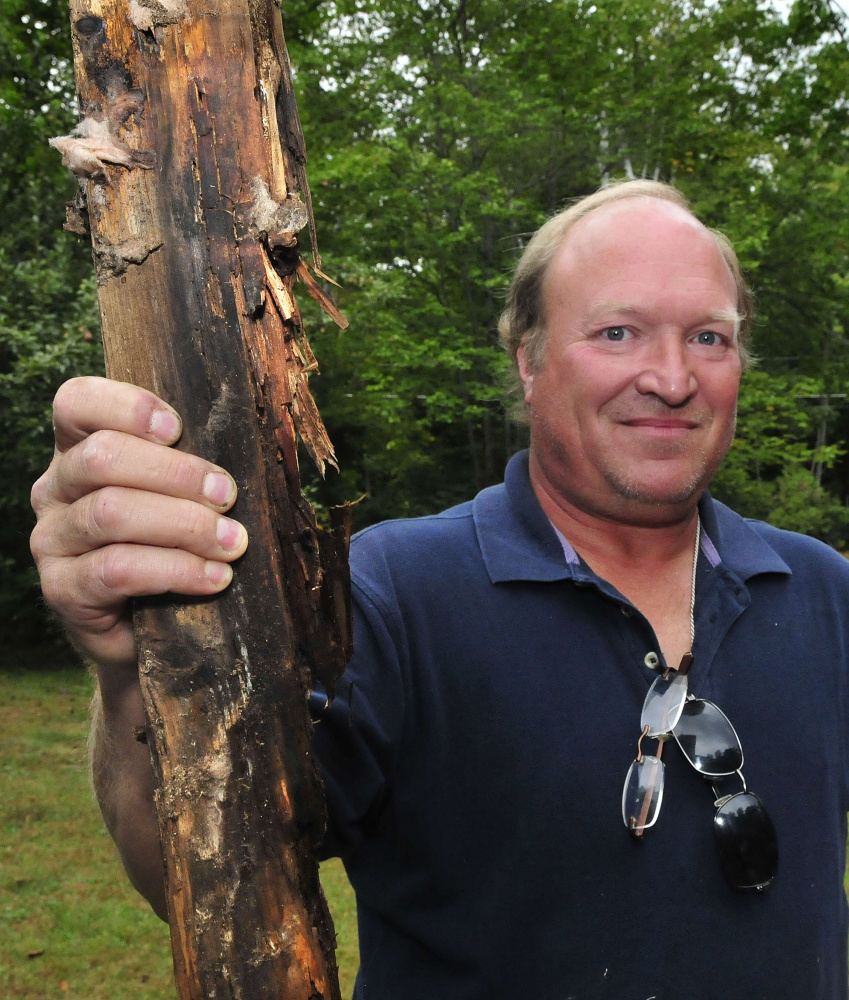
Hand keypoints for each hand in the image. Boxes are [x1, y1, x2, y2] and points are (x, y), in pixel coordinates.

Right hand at [30, 376, 248, 666]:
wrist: (151, 630)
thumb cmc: (173, 545)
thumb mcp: (177, 496)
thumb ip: (188, 466)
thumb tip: (245, 445)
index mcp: (78, 450)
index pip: (77, 402)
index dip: (127, 406)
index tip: (178, 428)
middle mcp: (55, 489)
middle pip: (102, 456)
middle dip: (177, 473)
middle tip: (228, 494)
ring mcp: (52, 540)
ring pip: (111, 512)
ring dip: (184, 524)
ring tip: (232, 542)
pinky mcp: (62, 590)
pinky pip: (117, 570)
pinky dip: (176, 570)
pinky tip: (215, 578)